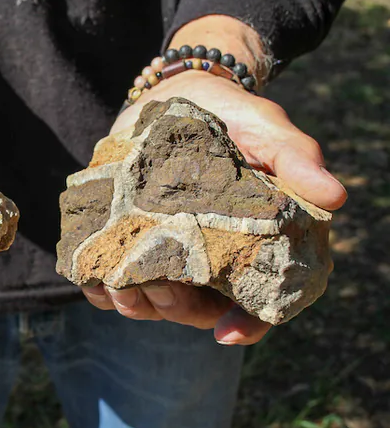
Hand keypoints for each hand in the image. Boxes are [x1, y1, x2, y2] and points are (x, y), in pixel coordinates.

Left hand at [82, 69, 346, 344]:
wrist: (177, 96)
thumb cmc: (230, 116)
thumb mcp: (266, 129)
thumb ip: (295, 158)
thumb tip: (334, 196)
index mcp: (248, 246)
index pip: (256, 303)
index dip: (247, 324)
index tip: (226, 331)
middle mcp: (205, 258)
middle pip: (193, 308)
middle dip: (174, 306)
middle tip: (159, 284)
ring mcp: (162, 252)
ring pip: (148, 300)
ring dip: (132, 301)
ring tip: (120, 283)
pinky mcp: (126, 239)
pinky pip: (108, 278)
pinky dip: (97, 284)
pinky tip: (92, 275)